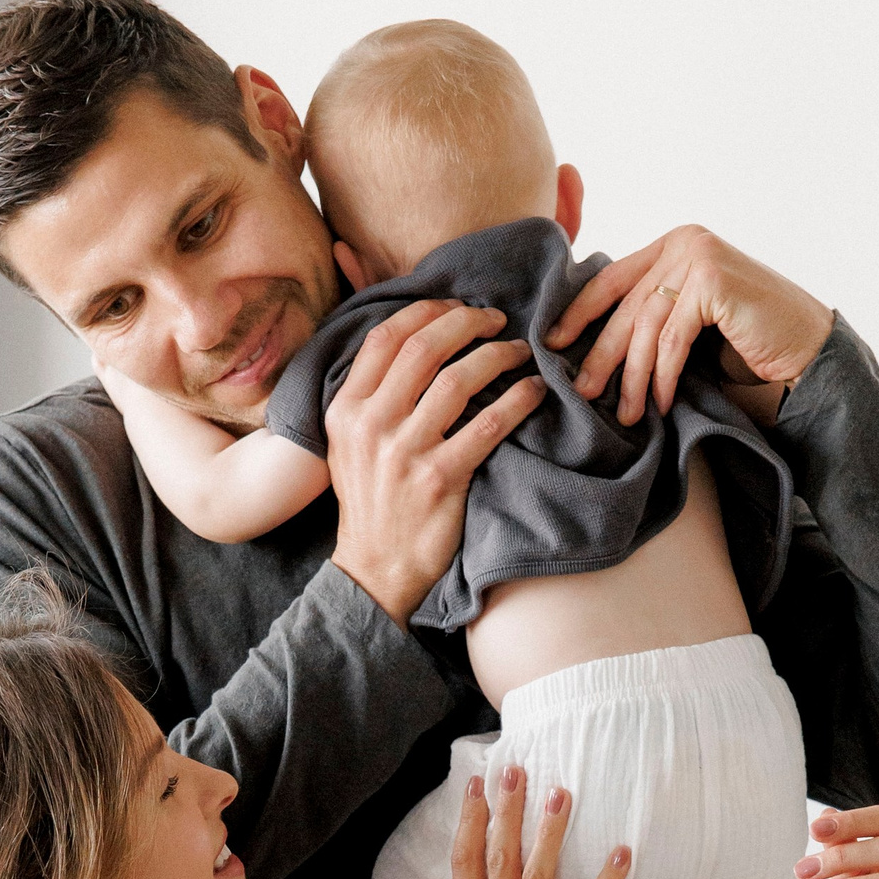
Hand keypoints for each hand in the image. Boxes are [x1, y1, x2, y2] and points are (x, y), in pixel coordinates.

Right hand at [324, 300, 545, 625]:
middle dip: (468, 323)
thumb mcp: (348, 443)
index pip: (386, 337)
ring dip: (498, 355)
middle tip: (498, 320)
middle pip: (424, 348)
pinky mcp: (440, 480)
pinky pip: (488, 425)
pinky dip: (517, 400)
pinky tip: (533, 391)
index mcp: (345, 409)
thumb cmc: (370, 502)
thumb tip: (410, 341)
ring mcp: (404, 452)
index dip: (427, 311)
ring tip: (520, 352)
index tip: (458, 308)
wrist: (375, 569)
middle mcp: (370, 424)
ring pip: (458, 380)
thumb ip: (369, 395)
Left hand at [545, 226, 833, 424]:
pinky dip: (665, 376)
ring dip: (633, 375)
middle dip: (601, 353)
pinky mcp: (713, 282)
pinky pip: (673, 339)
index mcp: (673, 243)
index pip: (612, 278)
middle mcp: (684, 241)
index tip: (552, 343)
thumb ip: (655, 312)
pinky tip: (662, 404)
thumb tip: (592, 343)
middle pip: (626, 305)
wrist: (808, 348)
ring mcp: (698, 256)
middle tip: (582, 392)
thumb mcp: (691, 318)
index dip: (579, 312)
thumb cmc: (749, 340)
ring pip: (646, 325)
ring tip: (626, 412)